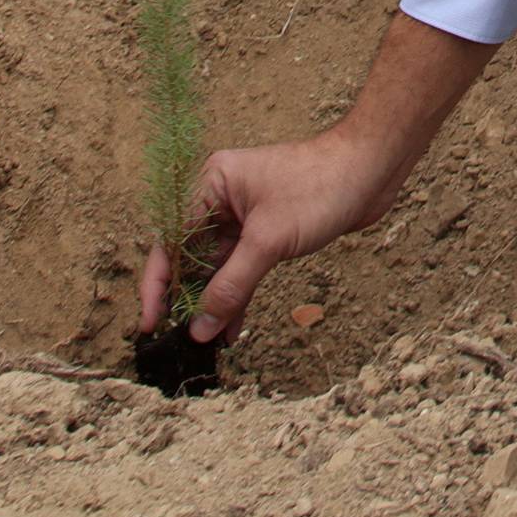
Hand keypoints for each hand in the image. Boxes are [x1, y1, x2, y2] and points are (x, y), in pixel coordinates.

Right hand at [141, 12, 496, 345]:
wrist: (367, 171)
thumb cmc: (317, 190)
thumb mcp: (268, 241)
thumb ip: (232, 284)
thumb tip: (200, 326)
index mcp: (211, 184)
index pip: (171, 239)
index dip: (158, 284)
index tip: (149, 323)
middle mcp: (222, 198)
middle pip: (191, 254)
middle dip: (187, 297)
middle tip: (177, 340)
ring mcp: (245, 215)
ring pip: (218, 265)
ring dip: (214, 302)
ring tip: (206, 344)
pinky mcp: (268, 231)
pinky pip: (242, 268)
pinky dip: (238, 295)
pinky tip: (233, 328)